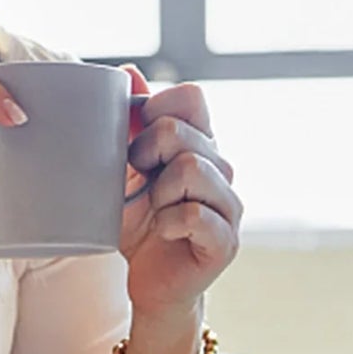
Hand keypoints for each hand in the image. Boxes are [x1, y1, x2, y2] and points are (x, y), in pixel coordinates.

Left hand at [118, 65, 242, 318]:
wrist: (145, 281)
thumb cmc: (136, 222)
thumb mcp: (124, 169)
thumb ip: (131, 123)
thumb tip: (128, 72)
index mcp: (198, 144)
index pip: (191, 98)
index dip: (156, 109)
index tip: (132, 138)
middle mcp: (220, 168)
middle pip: (183, 132)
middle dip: (146, 153)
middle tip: (138, 180)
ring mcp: (227, 205)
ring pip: (192, 169)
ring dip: (158, 192)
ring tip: (153, 209)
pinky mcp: (226, 240)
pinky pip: (196, 214)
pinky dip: (168, 221)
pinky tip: (161, 230)